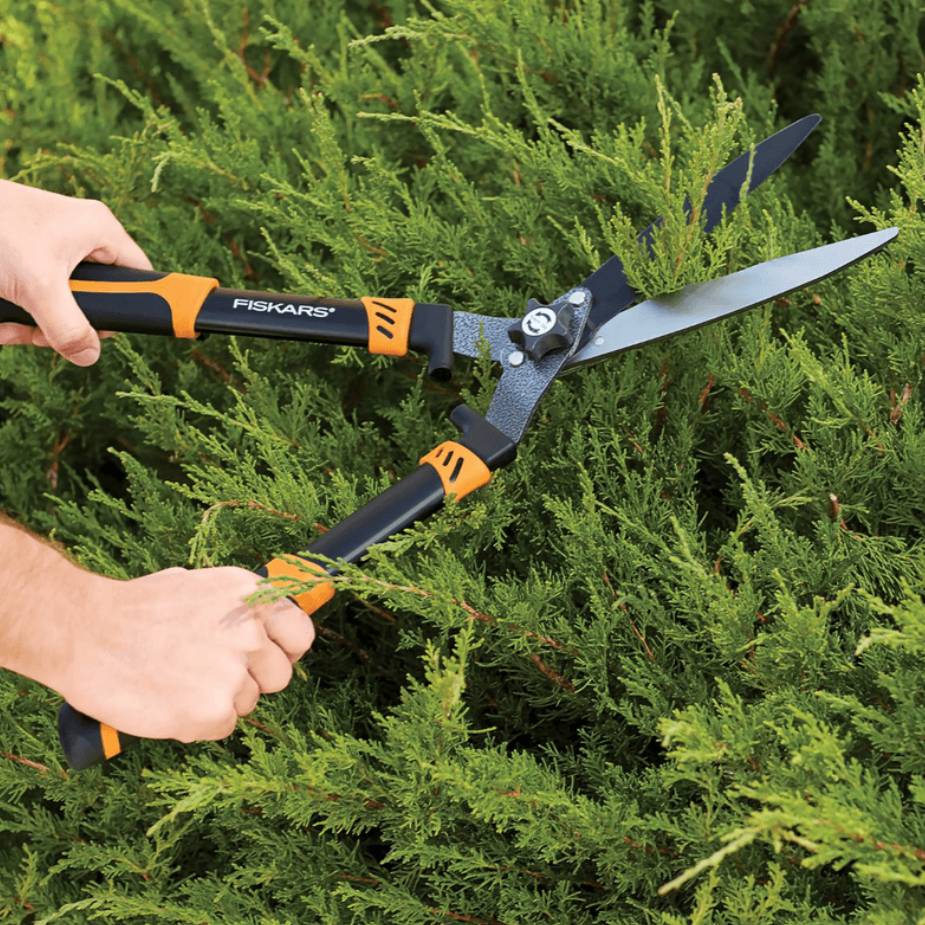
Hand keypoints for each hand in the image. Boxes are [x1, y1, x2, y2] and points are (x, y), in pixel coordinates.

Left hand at [0, 179, 151, 364]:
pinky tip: (2, 320)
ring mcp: (50, 246)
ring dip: (38, 325)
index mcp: (99, 231)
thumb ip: (69, 328)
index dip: (132, 307)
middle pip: (96, 298)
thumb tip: (89, 356)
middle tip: (45, 335)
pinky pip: (36, 295)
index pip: (140, 275)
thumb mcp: (37, 287)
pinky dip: (20, 313)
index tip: (113, 331)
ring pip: (62, 301)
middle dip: (66, 325)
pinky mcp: (24, 256)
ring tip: (12, 328)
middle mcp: (80, 236)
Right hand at [59, 566, 314, 742]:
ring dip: (220, 700)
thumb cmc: (137, 609)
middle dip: (250, 679)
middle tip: (206, 671)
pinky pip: (224, 727)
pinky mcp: (214, 711)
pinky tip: (169, 701)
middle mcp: (252, 632)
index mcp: (252, 596)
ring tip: (177, 680)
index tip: (264, 657)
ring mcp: (235, 672)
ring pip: (248, 703)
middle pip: (279, 677)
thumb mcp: (201, 587)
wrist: (86, 633)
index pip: (300, 635)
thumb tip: (266, 625)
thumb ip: (239, 608)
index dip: (283, 651)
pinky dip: (199, 723)